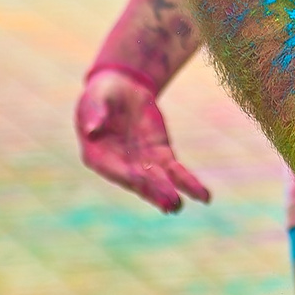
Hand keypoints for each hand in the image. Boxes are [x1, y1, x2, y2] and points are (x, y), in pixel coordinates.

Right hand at [76, 68, 211, 211]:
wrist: (121, 87)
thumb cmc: (101, 94)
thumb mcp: (95, 98)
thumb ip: (94, 113)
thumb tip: (91, 129)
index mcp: (98, 156)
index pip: (115, 170)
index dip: (128, 176)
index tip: (140, 181)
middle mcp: (120, 166)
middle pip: (139, 181)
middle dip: (155, 192)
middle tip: (169, 203)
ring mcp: (142, 164)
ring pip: (159, 182)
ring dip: (169, 193)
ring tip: (179, 207)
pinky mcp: (161, 156)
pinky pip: (176, 172)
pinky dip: (189, 183)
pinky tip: (203, 196)